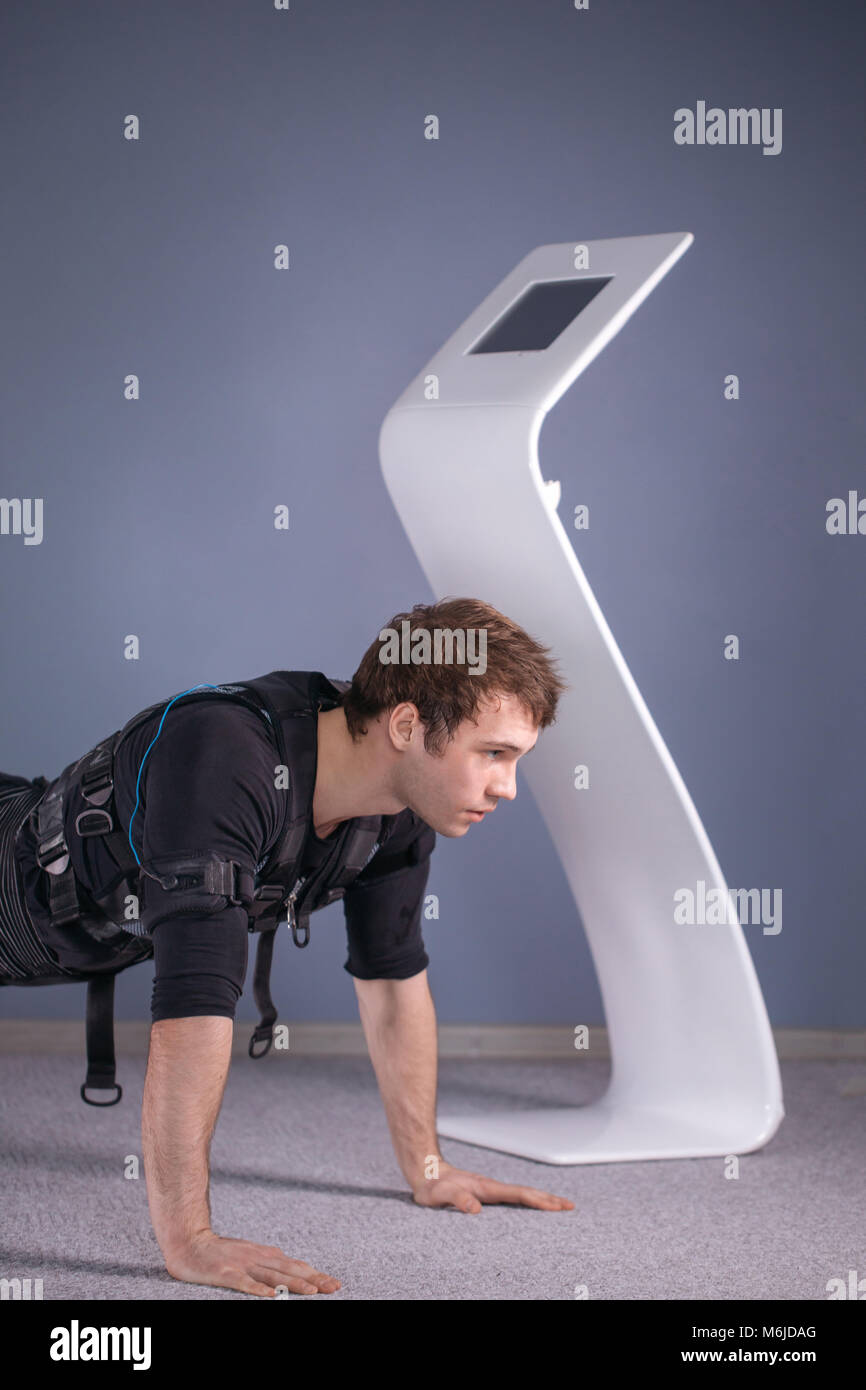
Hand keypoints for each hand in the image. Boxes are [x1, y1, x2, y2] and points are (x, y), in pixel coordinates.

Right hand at [164, 1232, 341, 1297]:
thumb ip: (270, 1262)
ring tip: (312, 1292)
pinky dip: (258, 1289)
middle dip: (314, 1280)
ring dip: (293, 1284)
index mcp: (265, 1255)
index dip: (315, 1275)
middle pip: (290, 1270)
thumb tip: (293, 1269)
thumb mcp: (250, 1254)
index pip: (296, 1266)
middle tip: (334, 1287)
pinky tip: (270, 1296)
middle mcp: (258, 1258)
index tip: (334, 1283)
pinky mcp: (225, 1272)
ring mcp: (242, 1265)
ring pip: (273, 1276)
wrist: (189, 1242)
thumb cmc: (221, 1252)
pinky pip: (244, 1283)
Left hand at [411, 1160, 574, 1212]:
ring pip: (521, 1194)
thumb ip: (458, 1199)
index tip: (558, 1206)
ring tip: (559, 1206)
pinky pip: (512, 1198)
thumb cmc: (432, 1186)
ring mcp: (490, 1190)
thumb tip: (477, 1209)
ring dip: (541, 1199)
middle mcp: (492, 1188)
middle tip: (570, 1206)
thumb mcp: (441, 1195)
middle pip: (526, 1193)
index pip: (519, 1195)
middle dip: (549, 1199)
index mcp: (486, 1188)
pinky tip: (531, 1207)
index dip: (539, 1201)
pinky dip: (528, 1201)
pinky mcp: (485, 1194)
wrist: (425, 1172)